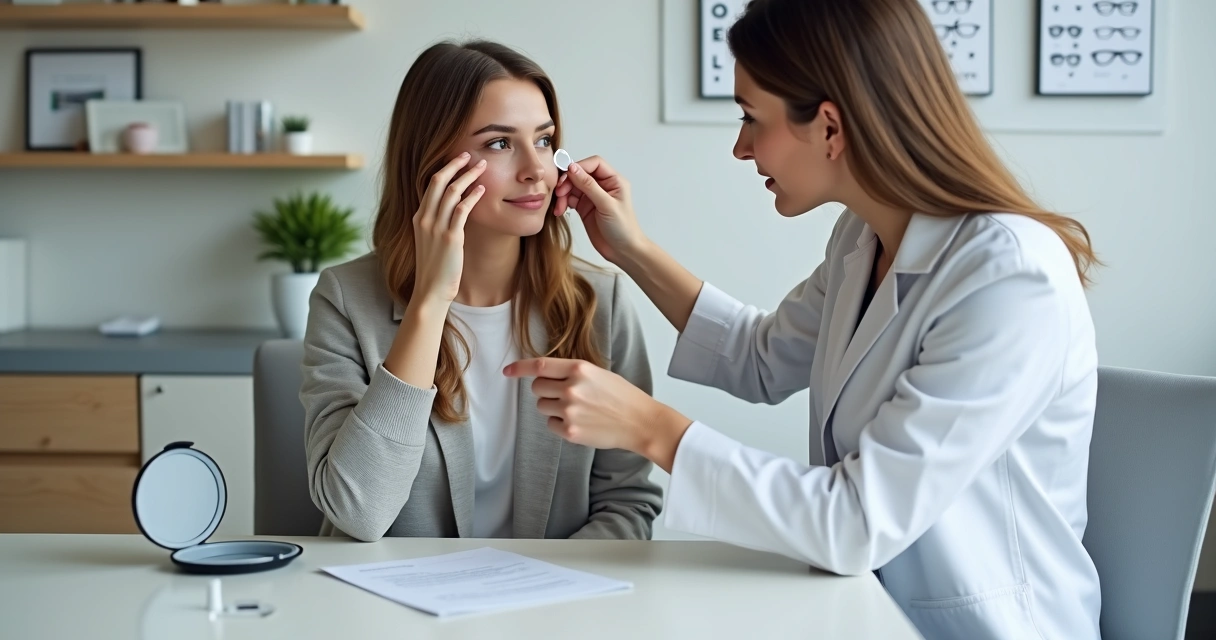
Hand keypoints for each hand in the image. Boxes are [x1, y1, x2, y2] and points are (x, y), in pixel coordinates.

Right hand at [410, 153, 486, 307]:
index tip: (458, 159)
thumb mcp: (431, 240)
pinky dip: (472, 197)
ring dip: (468, 176)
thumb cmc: (435, 268)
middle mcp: (424, 218)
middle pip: (438, 181)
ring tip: (482, 166)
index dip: (445, 169)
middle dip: (454, 164)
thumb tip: (454, 208)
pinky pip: (461, 210)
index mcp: (419, 217)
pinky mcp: (450, 238)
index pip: (430, 184)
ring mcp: (436, 227)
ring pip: (451, 192)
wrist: (431, 291)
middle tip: (469, 154)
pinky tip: (482, 189)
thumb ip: (438, 222)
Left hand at [503, 358, 692, 471]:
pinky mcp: (570, 431)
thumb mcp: (598, 374)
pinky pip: (551, 425)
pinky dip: (560, 424)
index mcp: (579, 369)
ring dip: (552, 408)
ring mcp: (569, 411)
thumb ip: (572, 373)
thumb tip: (544, 376)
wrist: (640, 421)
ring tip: (576, 410)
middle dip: (545, 390)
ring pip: (542, 407)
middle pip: (537, 388)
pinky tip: (579, 423)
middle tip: (564, 395)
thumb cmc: (622, 396)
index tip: (508, 371)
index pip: (540, 366)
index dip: (520, 368)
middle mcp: (571, 388)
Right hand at [554, 156, 646, 265]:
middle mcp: (603, 186)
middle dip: (568, 182)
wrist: (622, 251)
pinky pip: (569, 199)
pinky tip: (560, 210)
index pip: (594, 164)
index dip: (579, 166)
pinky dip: (562, 203)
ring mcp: (593, 197)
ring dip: (563, 194)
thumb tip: (573, 168)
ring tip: (559, 206)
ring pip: (572, 187)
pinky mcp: (584, 207)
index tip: (567, 175)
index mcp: (614, 180)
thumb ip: (589, 186)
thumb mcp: (606, 205)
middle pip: (580, 174)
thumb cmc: (623, 229)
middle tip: (559, 192)